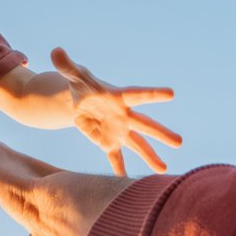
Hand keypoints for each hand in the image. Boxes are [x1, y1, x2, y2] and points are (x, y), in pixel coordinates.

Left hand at [52, 47, 180, 174]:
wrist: (80, 101)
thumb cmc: (81, 84)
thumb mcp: (73, 75)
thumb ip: (67, 66)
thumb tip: (55, 52)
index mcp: (118, 96)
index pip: (138, 94)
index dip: (153, 94)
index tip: (171, 93)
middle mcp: (123, 115)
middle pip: (144, 125)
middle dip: (161, 134)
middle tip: (179, 142)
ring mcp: (118, 130)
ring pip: (136, 145)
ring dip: (150, 157)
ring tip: (163, 171)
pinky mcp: (108, 142)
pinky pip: (115, 158)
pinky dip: (119, 170)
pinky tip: (126, 184)